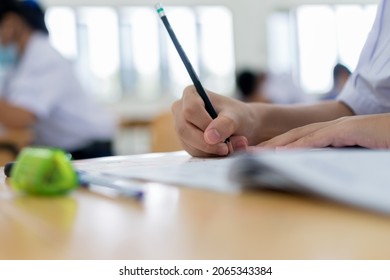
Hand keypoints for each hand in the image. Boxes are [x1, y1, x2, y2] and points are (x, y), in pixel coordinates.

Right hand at [171, 86, 253, 156]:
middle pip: (184, 129)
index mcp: (191, 94)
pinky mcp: (186, 141)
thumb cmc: (237, 116)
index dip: (205, 124)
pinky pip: (194, 152)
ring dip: (212, 150)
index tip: (222, 135)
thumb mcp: (236, 117)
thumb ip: (224, 124)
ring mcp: (181, 126)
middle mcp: (180, 109)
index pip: (190, 110)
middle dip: (206, 143)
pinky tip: (224, 149)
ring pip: (189, 144)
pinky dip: (210, 154)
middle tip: (227, 148)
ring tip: (232, 146)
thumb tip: (210, 138)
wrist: (240, 126)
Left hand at [258, 114, 389, 148]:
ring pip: (301, 136)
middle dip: (269, 145)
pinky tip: (286, 152)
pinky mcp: (348, 130)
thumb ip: (332, 158)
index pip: (296, 141)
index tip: (258, 157)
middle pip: (292, 136)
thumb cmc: (381, 143)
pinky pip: (320, 138)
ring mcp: (338, 127)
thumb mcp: (351, 155)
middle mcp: (329, 128)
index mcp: (328, 134)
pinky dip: (301, 145)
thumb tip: (314, 171)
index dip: (276, 148)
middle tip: (248, 154)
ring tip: (258, 154)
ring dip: (278, 145)